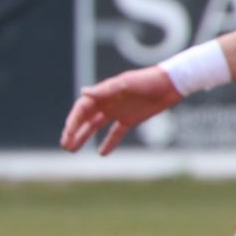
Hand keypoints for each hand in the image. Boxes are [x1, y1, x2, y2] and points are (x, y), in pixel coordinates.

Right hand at [61, 65, 179, 155]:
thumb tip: (83, 92)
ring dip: (84, 137)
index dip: (73, 121)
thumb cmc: (147, 81)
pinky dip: (109, 142)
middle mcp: (106, 103)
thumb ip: (105, 90)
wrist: (169, 85)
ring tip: (73, 150)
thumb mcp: (126, 84)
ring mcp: (117, 112)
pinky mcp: (129, 120)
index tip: (68, 134)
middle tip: (65, 145)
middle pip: (85, 119)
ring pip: (95, 127)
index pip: (82, 109)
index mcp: (103, 93)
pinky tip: (102, 153)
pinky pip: (115, 133)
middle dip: (74, 131)